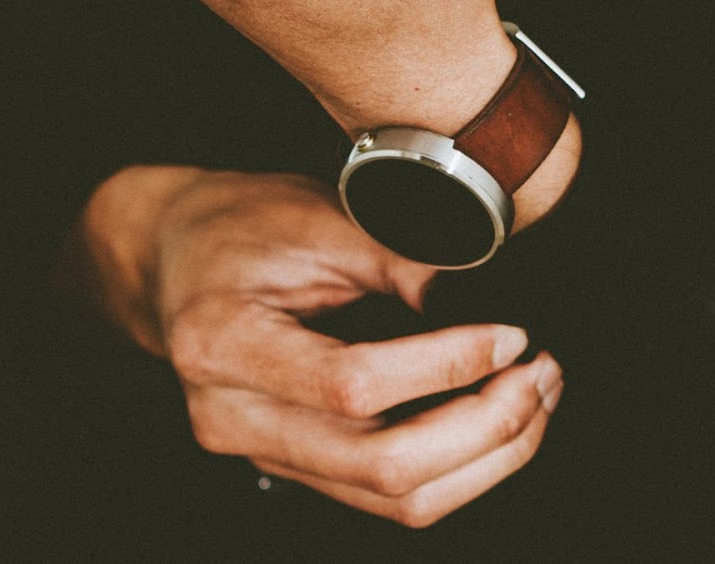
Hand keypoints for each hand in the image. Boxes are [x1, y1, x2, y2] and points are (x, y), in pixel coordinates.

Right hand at [77, 166, 564, 526]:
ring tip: (535, 397)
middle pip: (381, 464)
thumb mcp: (317, 215)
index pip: (353, 385)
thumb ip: (400, 257)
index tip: (509, 334)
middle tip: (539, 373)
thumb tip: (486, 303)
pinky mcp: (293, 466)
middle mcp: (233, 417)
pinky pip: (386, 496)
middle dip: (485, 427)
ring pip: (394, 498)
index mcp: (225, 344)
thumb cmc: (238, 226)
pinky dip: (459, 467)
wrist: (175, 257)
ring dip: (486, 457)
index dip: (445, 367)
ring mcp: (260, 453)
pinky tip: (498, 422)